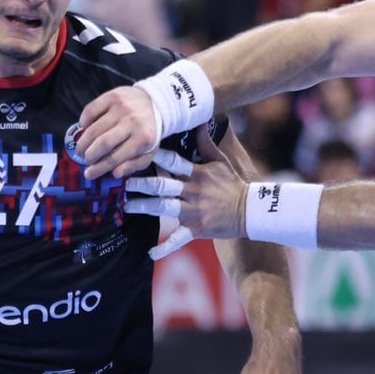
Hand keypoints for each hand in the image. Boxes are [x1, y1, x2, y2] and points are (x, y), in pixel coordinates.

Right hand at [75, 83, 160, 179]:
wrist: (154, 103)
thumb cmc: (147, 131)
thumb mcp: (148, 152)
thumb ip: (133, 165)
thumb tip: (115, 173)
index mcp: (143, 139)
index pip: (116, 158)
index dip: (99, 168)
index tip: (89, 174)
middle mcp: (132, 122)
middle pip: (103, 143)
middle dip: (90, 155)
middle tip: (85, 159)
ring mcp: (121, 107)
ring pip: (94, 129)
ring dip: (83, 142)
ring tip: (82, 148)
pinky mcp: (112, 96)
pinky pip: (90, 111)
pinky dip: (84, 122)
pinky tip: (86, 129)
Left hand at [124, 148, 247, 256]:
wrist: (250, 210)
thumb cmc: (232, 184)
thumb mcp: (220, 161)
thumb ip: (206, 142)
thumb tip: (198, 120)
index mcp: (197, 174)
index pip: (173, 162)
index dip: (155, 156)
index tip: (137, 151)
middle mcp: (193, 191)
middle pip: (164, 185)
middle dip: (143, 183)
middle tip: (124, 182)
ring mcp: (193, 211)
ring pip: (165, 208)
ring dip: (145, 207)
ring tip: (127, 206)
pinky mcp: (196, 229)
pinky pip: (178, 239)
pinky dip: (165, 248)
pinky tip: (150, 253)